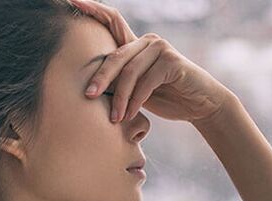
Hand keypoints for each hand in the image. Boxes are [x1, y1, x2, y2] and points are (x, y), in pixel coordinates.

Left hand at [70, 0, 235, 122]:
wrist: (200, 105)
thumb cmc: (166, 97)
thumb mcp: (137, 89)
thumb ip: (120, 81)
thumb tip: (89, 87)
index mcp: (136, 44)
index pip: (112, 20)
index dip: (92, 8)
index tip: (71, 0)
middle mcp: (148, 41)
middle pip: (116, 55)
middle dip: (100, 77)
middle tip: (88, 96)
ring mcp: (161, 48)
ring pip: (130, 72)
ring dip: (120, 98)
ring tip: (114, 118)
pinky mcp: (172, 61)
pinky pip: (146, 82)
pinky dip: (135, 101)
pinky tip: (129, 115)